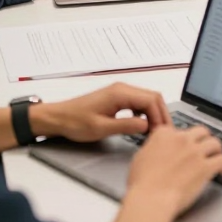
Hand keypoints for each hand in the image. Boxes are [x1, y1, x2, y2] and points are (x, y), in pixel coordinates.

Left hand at [32, 83, 171, 142]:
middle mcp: (123, 88)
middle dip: (160, 114)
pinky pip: (138, 103)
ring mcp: (120, 92)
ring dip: (154, 114)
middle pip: (152, 97)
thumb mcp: (101, 128)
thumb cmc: (75, 122)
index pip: (150, 100)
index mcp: (120, 93)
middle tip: (163, 133)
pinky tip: (144, 126)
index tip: (161, 133)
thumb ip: (126, 126)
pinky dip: (145, 113)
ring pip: (146, 99)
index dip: (159, 116)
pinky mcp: (117, 98)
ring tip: (155, 131)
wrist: (58, 117)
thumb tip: (147, 126)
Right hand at [127, 123, 221, 215]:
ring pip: (215, 143)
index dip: (183, 139)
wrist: (150, 199)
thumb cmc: (142, 184)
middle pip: (201, 131)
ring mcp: (195, 152)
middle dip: (203, 139)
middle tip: (204, 149)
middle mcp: (181, 139)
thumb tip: (157, 148)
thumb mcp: (140, 157)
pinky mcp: (205, 167)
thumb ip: (153, 147)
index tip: (184, 146)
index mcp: (164, 134)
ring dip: (216, 150)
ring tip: (216, 157)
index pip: (179, 129)